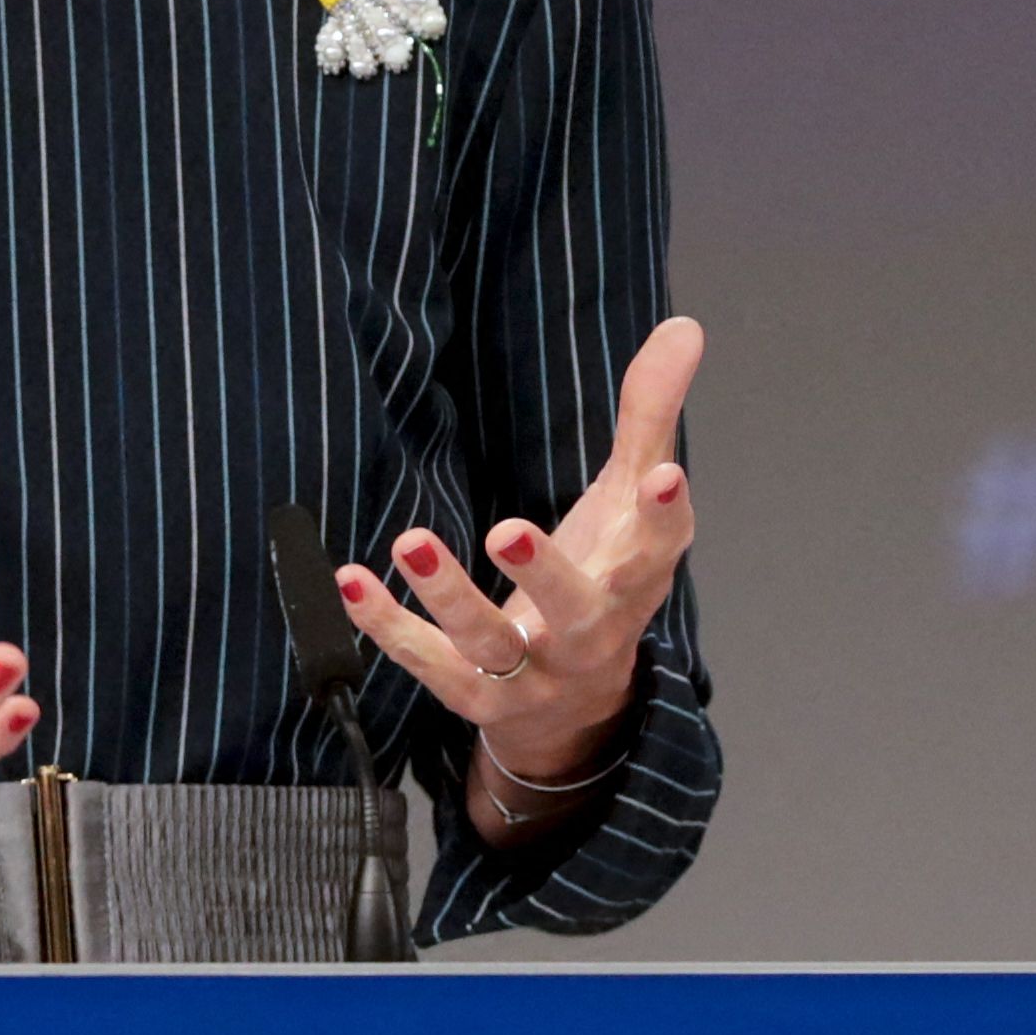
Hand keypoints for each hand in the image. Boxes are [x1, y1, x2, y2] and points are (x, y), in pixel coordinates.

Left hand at [336, 317, 700, 839]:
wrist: (575, 708)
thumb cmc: (605, 579)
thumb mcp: (629, 499)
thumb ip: (649, 414)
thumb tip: (683, 326)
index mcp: (636, 578)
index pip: (660, 548)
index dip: (666, 515)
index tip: (665, 476)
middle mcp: (591, 633)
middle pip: (577, 612)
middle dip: (545, 575)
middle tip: (508, 530)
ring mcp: (533, 671)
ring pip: (492, 644)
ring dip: (449, 597)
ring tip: (411, 541)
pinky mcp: (477, 695)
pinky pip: (430, 665)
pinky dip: (390, 627)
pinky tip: (352, 581)